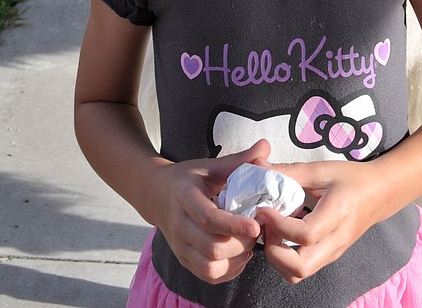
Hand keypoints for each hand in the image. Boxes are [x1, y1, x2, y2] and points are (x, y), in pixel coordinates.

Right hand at [151, 140, 270, 283]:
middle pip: (211, 248)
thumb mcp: (209, 166)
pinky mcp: (184, 260)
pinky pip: (208, 275)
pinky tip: (240, 255)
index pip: (208, 219)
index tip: (255, 225)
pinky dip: (228, 271)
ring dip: (235, 260)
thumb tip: (265, 146)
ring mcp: (180, 246)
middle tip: (256, 230)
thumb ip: (238, 160)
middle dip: (240, 243)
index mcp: (185, 198)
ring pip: (209, 267)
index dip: (233, 225)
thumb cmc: (187, 178)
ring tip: (249, 244)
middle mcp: (179, 226)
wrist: (155, 195)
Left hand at [257, 158, 382, 283]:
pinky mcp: (328, 256)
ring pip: (298, 275)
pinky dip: (285, 258)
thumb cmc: (352, 178)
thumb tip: (258, 167)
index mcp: (337, 215)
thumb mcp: (321, 170)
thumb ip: (290, 172)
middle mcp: (335, 241)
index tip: (264, 209)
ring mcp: (332, 253)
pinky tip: (283, 234)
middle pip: (299, 268)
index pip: (304, 235)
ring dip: (277, 259)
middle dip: (274, 252)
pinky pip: (302, 268)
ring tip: (273, 231)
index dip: (278, 225)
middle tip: (267, 227)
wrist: (379, 193)